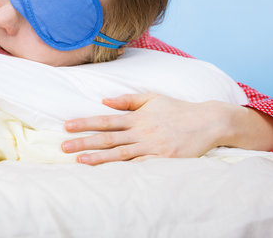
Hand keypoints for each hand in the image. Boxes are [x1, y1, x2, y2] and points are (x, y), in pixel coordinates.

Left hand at [61, 93, 230, 164]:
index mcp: (137, 117)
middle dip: (84, 142)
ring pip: (120, 154)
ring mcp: (152, 147)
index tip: (67, 126)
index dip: (85, 123)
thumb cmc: (178, 110)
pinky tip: (110, 173)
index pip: (105, 120)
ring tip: (80, 161)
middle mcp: (141, 132)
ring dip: (99, 158)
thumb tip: (104, 101)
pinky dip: (125, 169)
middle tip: (64, 147)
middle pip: (107, 138)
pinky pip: (141, 166)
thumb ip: (127, 100)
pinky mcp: (164, 159)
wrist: (209, 122)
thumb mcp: (152, 98)